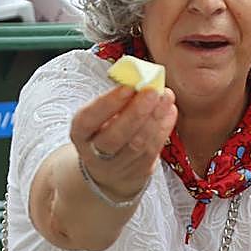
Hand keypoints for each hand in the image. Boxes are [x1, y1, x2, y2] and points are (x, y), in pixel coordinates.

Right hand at [69, 84, 176, 200]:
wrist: (109, 168)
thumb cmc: (106, 130)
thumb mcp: (101, 115)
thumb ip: (117, 100)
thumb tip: (139, 79)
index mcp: (80, 133)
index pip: (89, 120)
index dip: (108, 104)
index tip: (128, 87)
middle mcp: (95, 152)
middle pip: (115, 136)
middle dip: (136, 112)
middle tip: (152, 91)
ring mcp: (117, 165)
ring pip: (137, 145)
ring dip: (154, 118)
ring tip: (166, 97)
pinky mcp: (138, 171)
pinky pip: (153, 150)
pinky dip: (163, 128)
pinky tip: (169, 110)